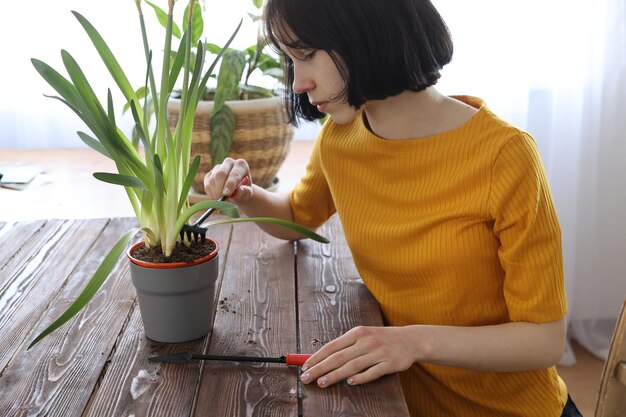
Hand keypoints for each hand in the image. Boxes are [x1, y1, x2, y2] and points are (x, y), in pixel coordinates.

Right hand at [204, 157, 252, 201]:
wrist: (238, 192)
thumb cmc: (244, 191)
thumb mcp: (248, 193)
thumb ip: (245, 192)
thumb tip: (239, 191)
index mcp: (241, 165)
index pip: (234, 174)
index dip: (230, 184)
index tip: (227, 194)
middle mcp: (228, 162)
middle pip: (220, 174)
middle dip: (220, 188)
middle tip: (222, 199)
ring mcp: (217, 167)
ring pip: (212, 180)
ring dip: (216, 193)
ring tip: (223, 200)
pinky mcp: (209, 174)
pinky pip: (207, 185)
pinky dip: (211, 194)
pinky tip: (217, 197)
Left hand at [300, 326, 416, 387]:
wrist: (410, 340)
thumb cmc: (381, 339)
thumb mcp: (363, 335)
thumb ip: (345, 345)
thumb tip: (322, 358)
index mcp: (357, 332)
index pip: (332, 346)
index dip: (317, 357)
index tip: (305, 367)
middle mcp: (366, 341)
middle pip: (339, 357)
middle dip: (320, 368)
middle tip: (307, 378)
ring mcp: (378, 352)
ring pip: (352, 365)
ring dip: (335, 375)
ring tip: (322, 383)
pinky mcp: (389, 363)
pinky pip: (372, 372)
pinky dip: (361, 377)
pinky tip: (350, 382)